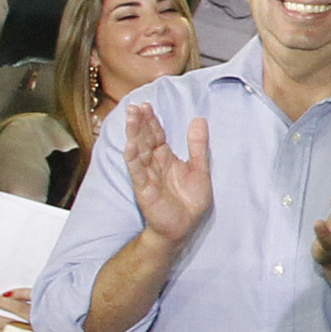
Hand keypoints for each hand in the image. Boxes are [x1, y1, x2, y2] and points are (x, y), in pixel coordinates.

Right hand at [124, 103, 212, 244]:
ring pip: (139, 151)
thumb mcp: (200, 169)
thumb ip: (197, 145)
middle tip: (135, 106)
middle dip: (140, 122)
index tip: (146, 105)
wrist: (184, 226)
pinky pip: (138, 171)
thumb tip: (199, 119)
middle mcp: (154, 164)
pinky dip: (133, 158)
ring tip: (131, 118)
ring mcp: (147, 176)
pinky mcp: (144, 189)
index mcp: (166, 158)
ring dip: (134, 134)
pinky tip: (130, 145)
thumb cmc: (190, 200)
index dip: (151, 120)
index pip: (156, 135)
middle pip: (145, 139)